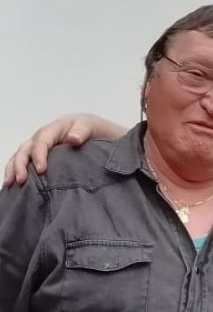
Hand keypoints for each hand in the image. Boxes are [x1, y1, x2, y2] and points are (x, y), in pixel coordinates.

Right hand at [3, 114, 123, 187]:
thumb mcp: (92, 127)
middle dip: (21, 164)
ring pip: (21, 155)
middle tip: (21, 180)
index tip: (41, 170)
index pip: (42, 140)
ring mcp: (41, 147)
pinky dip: (16, 171)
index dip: (39, 154)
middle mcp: (44, 137)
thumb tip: (73, 139)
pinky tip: (13, 184)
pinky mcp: (41, 157)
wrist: (101, 135)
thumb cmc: (94, 130)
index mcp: (56, 128)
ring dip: (13, 169)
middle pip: (26, 148)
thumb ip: (83, 131)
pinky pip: (25, 162)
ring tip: (11, 183)